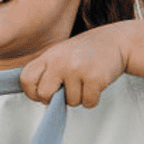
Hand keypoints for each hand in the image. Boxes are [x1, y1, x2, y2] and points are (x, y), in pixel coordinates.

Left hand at [19, 23, 135, 107]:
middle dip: (54, 100)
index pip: (26, 79)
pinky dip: (92, 99)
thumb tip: (37, 96)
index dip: (32, 92)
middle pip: (44, 95)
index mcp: (49, 56)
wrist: (117, 41)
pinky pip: (88, 103)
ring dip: (79, 98)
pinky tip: (95, 85)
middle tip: (66, 91)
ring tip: (85, 82)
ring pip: (70, 102)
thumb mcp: (61, 55)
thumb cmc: (87, 51)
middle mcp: (60, 61)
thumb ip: (47, 71)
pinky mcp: (94, 78)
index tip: (42, 94)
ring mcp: (77, 69)